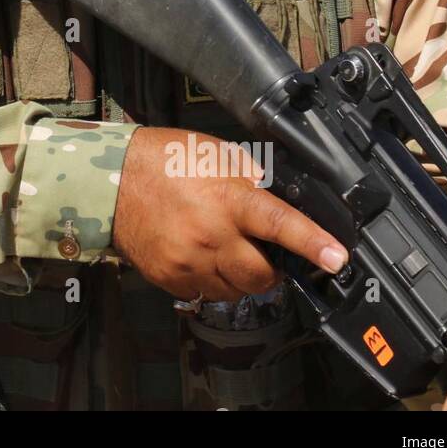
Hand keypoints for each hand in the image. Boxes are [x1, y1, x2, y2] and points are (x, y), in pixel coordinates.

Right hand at [113, 126, 347, 302]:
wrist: (110, 180)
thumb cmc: (165, 159)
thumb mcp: (216, 154)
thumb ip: (250, 180)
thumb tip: (279, 199)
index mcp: (227, 199)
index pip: (279, 225)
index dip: (312, 243)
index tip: (336, 259)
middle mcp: (211, 235)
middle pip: (262, 276)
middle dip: (271, 268)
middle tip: (262, 249)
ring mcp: (189, 262)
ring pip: (236, 290)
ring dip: (241, 275)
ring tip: (225, 249)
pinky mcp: (171, 279)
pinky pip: (206, 293)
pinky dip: (213, 280)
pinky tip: (201, 255)